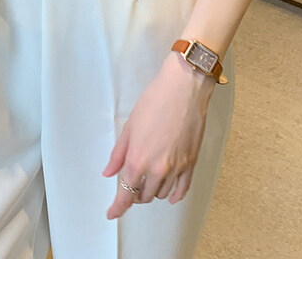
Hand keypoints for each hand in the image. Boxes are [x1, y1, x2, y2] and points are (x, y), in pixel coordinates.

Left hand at [102, 51, 215, 219]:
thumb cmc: (155, 101)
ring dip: (152, 191)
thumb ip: (119, 153)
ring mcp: (177, 167)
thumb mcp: (130, 126)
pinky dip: (174, 195)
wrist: (184, 89)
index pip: (125, 193)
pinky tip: (169, 195)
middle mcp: (157, 168)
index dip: (118, 207)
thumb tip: (109, 173)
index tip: (112, 213)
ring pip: (161, 193)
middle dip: (134, 193)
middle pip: (143, 195)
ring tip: (147, 181)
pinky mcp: (191, 163)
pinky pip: (182, 189)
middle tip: (130, 184)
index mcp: (138, 159)